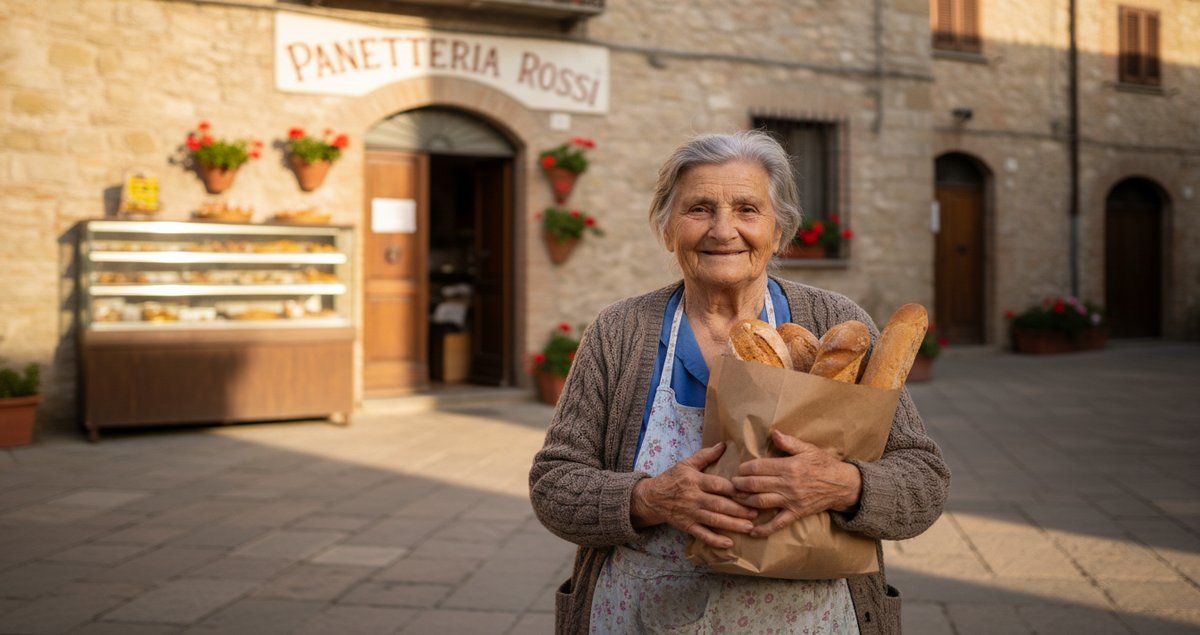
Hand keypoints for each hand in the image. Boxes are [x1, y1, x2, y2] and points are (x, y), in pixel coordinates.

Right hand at [631, 442, 758, 548]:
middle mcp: (693, 498)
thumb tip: (723, 444)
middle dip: (738, 510)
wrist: (652, 497)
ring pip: (713, 520)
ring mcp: (690, 514)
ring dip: (732, 525)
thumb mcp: (686, 464)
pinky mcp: (687, 526)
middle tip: (756, 512)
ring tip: (749, 527)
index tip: (750, 492)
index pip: (717, 485)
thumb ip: (706, 455)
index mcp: (695, 481)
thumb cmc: (672, 478)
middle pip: (718, 504)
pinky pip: (702, 535)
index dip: (734, 489)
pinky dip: (715, 540)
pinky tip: (729, 544)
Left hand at [731, 429, 861, 537]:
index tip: (738, 469)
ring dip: (744, 501)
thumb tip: (773, 433)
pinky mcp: (796, 513)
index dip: (744, 469)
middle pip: (755, 485)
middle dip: (739, 484)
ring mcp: (791, 500)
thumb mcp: (808, 449)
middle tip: (731, 484)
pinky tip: (752, 531)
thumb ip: (789, 442)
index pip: (758, 467)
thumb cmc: (824, 464)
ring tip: (735, 499)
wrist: (842, 485)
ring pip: (761, 502)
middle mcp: (787, 484)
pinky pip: (778, 523)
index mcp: (788, 467)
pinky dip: (764, 529)